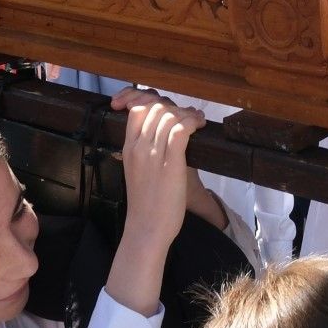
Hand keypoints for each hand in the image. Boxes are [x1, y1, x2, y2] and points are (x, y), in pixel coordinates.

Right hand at [113, 87, 203, 246]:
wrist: (147, 228)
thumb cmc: (145, 202)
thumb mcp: (136, 170)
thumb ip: (144, 150)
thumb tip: (161, 131)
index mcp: (128, 147)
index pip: (136, 109)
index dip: (152, 100)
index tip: (167, 107)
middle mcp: (139, 147)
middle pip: (155, 107)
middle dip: (174, 106)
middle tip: (187, 115)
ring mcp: (154, 154)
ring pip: (169, 115)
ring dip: (187, 113)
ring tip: (197, 120)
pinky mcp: (171, 163)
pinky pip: (180, 129)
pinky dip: (192, 122)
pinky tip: (199, 126)